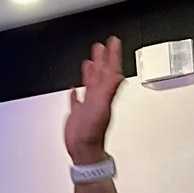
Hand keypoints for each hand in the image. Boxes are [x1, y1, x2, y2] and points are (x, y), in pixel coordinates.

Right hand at [64, 36, 125, 164]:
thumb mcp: (102, 108)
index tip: (113, 41)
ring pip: (91, 83)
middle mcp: (98, 97)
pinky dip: (76, 92)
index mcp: (103, 94)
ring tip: (91, 59)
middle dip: (102, 58)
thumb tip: (118, 75)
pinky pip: (78, 99)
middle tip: (102, 45)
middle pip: (101, 73)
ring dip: (91, 71)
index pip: (110, 70)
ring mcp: (89, 105)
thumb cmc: (92, 133)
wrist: (83, 150)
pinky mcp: (78, 113)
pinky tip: (75, 88)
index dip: (112, 55)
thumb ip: (110, 90)